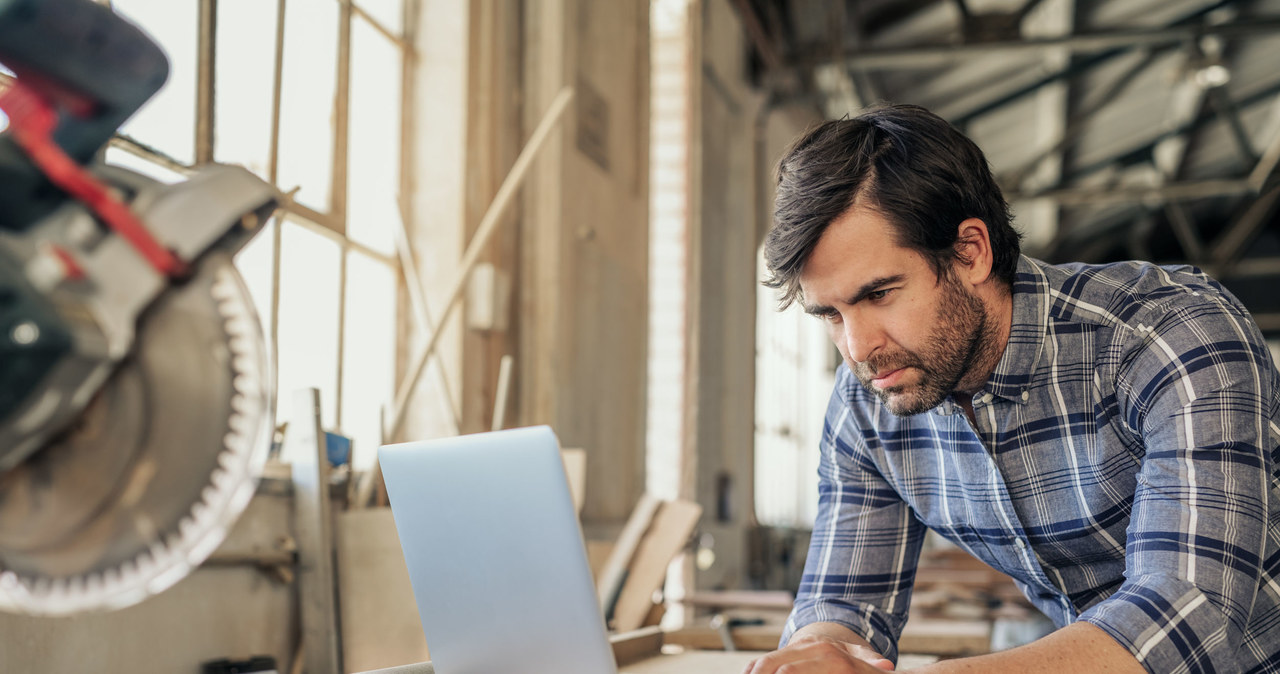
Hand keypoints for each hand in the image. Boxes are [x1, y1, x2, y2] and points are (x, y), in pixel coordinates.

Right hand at [741, 634, 895, 672]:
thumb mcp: (864, 657)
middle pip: (773, 664)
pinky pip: (761, 660)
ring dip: (753, 673)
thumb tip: (887, 666)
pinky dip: (751, 670)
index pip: (792, 669)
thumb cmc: (854, 656)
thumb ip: (871, 661)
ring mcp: (792, 647)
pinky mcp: (783, 651)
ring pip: (764, 662)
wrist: (840, 637)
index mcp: (825, 651)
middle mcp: (805, 647)